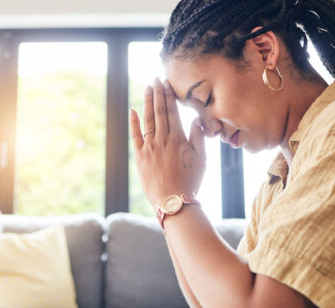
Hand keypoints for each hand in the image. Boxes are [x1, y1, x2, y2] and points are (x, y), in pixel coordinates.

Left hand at [130, 78, 205, 208]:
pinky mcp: (140, 157)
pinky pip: (135, 136)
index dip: (169, 96)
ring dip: (147, 102)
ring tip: (147, 88)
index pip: (172, 111)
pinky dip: (134, 123)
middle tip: (155, 79)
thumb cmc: (190, 181)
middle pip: (159, 111)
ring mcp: (149, 147)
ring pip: (148, 120)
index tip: (166, 83)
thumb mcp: (201, 159)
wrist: (173, 200)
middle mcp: (163, 139)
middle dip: (157, 93)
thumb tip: (196, 119)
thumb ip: (198, 137)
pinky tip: (133, 111)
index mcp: (179, 138)